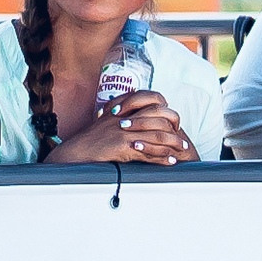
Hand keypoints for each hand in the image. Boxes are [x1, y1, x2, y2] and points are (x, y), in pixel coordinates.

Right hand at [46, 92, 197, 164]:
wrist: (77, 151)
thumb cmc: (91, 139)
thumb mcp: (106, 120)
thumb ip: (120, 113)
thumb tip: (132, 111)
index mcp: (123, 107)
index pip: (152, 99)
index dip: (165, 109)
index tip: (173, 121)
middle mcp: (126, 116)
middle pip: (159, 117)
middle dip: (174, 128)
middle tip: (184, 139)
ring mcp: (124, 131)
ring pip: (157, 135)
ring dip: (173, 144)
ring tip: (183, 150)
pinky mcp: (122, 147)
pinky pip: (148, 152)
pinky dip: (162, 157)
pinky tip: (171, 161)